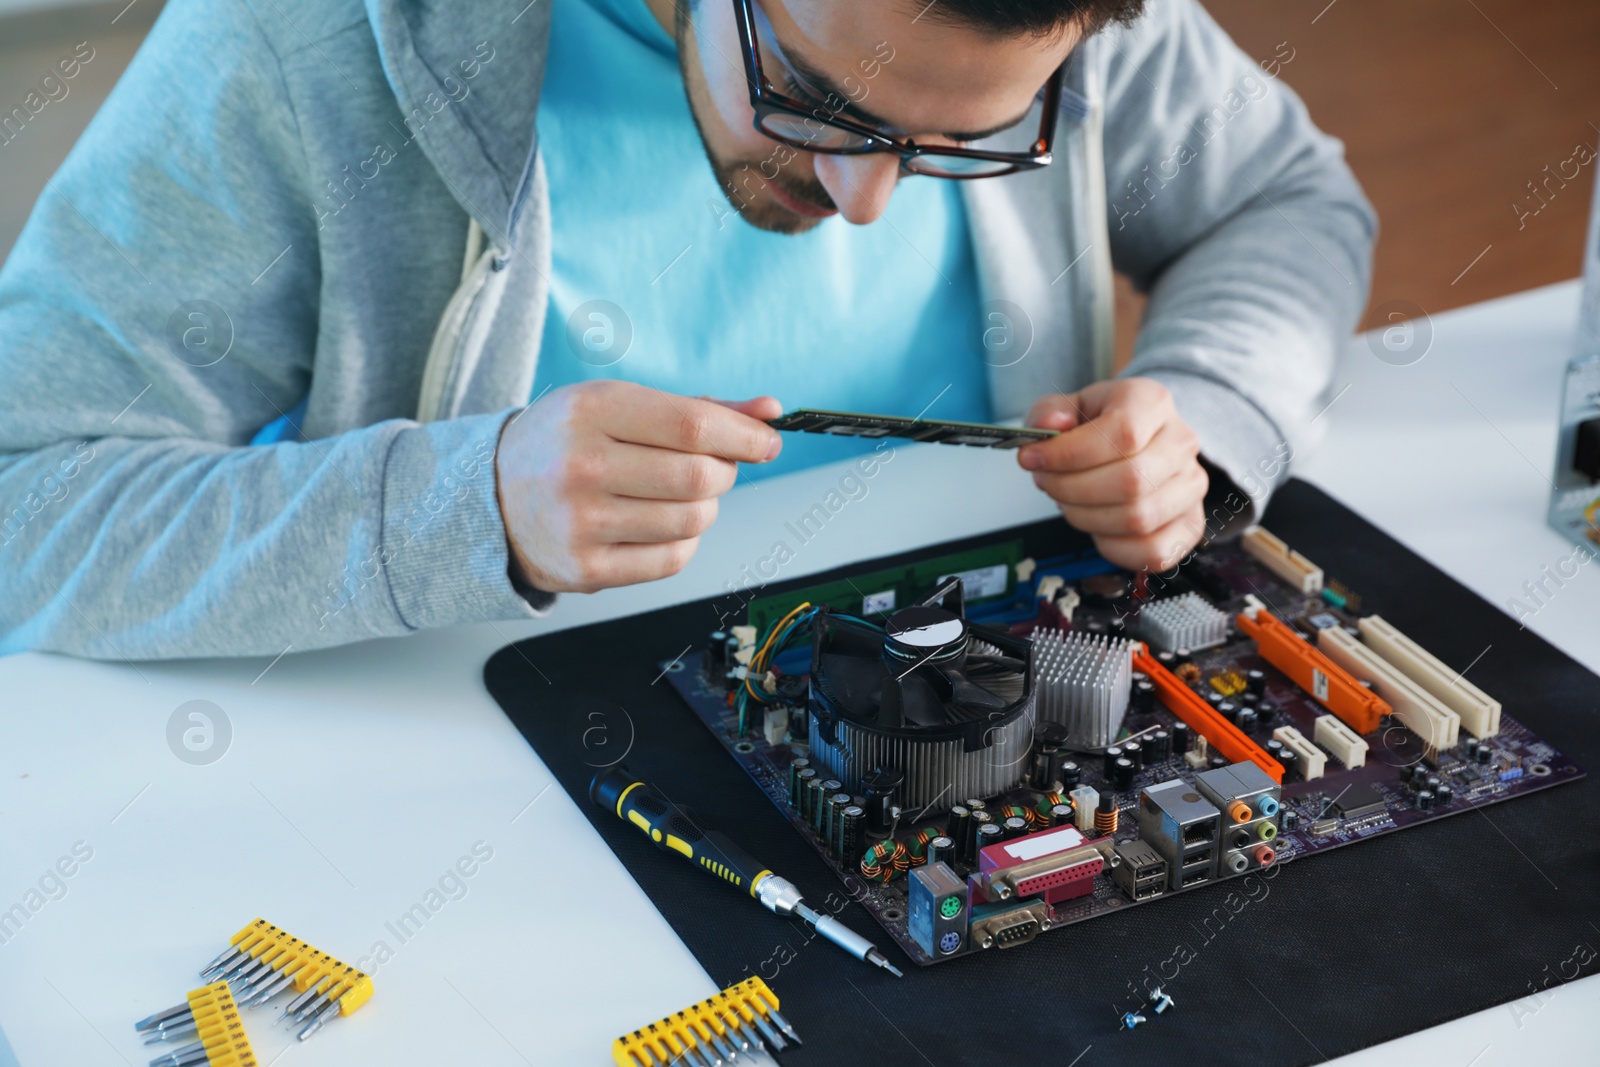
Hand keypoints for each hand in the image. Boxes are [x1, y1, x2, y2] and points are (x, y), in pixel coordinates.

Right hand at [495, 381, 782, 592]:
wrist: (492, 497)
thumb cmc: (567, 443)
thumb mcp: (618, 405)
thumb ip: (696, 408)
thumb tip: (769, 412)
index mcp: (590, 409)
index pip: (692, 425)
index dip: (744, 436)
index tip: (767, 441)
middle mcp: (581, 465)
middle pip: (700, 477)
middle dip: (724, 472)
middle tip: (712, 468)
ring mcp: (580, 523)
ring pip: (693, 521)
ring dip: (703, 508)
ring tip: (675, 495)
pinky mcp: (585, 569)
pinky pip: (673, 559)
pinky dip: (682, 541)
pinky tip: (657, 524)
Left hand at [1018, 378, 1208, 572]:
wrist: (1136, 440)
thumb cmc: (1099, 426)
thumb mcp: (1067, 407)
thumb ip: (1048, 412)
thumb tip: (1049, 426)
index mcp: (1152, 403)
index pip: (1123, 433)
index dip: (1070, 453)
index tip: (1033, 459)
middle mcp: (1181, 442)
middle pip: (1131, 480)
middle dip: (1072, 489)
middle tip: (1047, 482)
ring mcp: (1191, 486)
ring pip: (1139, 518)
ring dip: (1086, 518)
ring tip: (1068, 501)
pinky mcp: (1190, 524)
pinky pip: (1153, 551)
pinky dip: (1113, 548)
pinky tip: (1096, 526)